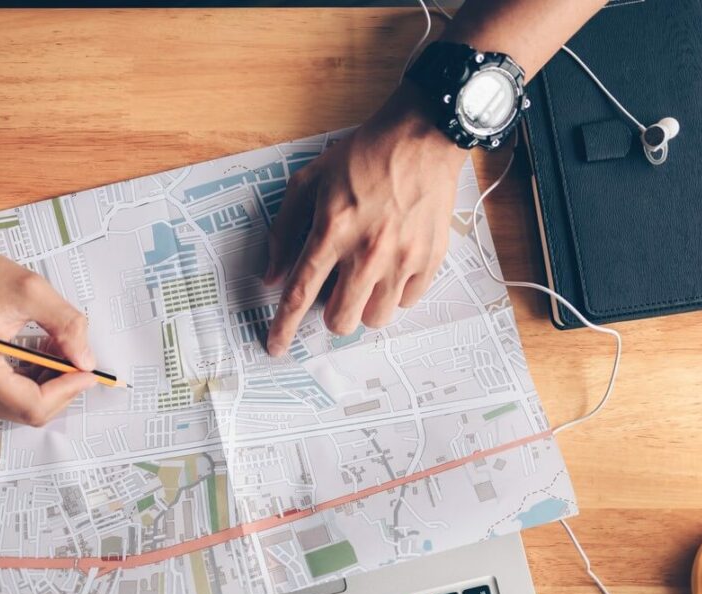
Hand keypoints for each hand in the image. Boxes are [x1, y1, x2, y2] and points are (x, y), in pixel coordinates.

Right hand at [0, 230, 97, 425]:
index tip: (89, 371)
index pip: (32, 405)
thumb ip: (66, 326)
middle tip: (75, 355)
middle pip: (26, 410)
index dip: (68, 390)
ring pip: (17, 405)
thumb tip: (86, 360)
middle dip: (58, 386)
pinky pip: (2, 395)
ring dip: (44, 383)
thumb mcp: (29, 290)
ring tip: (54, 348)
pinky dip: (27, 380)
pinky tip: (37, 354)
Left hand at [264, 82, 467, 355]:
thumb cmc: (363, 156)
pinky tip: (391, 270)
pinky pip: (407, 303)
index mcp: (332, 231)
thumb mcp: (308, 181)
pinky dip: (395, 295)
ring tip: (366, 281)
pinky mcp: (430, 259)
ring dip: (364, 307)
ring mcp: (402, 258)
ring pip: (376, 319)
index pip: (300, 294)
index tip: (276, 347)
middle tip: (335, 294)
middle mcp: (367, 252)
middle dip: (331, 316)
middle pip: (341, 320)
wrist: (421, 137)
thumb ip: (285, 230)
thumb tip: (272, 274)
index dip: (284, 328)